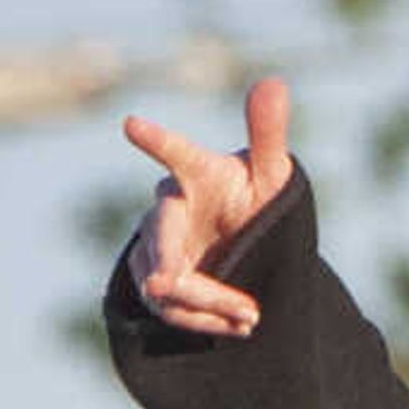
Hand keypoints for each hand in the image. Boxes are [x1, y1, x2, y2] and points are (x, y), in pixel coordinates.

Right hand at [119, 76, 296, 337]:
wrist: (245, 239)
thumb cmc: (255, 196)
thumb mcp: (272, 174)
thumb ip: (268, 133)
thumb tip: (275, 82)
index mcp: (194, 172)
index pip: (175, 152)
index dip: (157, 139)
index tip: (132, 123)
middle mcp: (167, 206)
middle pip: (159, 236)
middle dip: (168, 263)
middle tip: (177, 288)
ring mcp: (156, 245)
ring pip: (160, 279)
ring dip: (202, 303)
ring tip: (252, 315)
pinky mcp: (156, 280)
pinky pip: (167, 306)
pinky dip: (201, 320)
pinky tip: (237, 327)